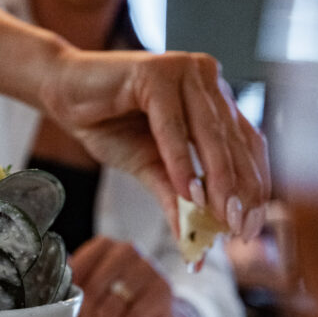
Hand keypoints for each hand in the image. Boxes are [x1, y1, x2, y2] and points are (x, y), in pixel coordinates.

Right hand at [40, 48, 270, 238]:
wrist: (63, 94)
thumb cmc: (108, 124)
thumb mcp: (150, 168)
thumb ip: (176, 197)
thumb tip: (195, 245)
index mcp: (214, 98)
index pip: (247, 145)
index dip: (254, 186)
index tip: (249, 227)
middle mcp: (207, 79)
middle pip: (235, 141)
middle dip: (240, 190)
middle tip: (239, 229)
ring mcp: (184, 71)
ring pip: (210, 134)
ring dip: (218, 180)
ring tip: (220, 217)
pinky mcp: (156, 71)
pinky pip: (173, 124)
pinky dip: (181, 161)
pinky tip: (188, 192)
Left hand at [71, 236, 201, 316]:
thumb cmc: (117, 304)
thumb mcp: (91, 292)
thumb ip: (74, 280)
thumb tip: (54, 269)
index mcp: (106, 246)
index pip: (79, 266)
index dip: (75, 292)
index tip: (76, 304)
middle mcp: (128, 250)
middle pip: (95, 285)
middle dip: (90, 312)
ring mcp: (148, 268)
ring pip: (114, 303)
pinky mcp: (162, 290)